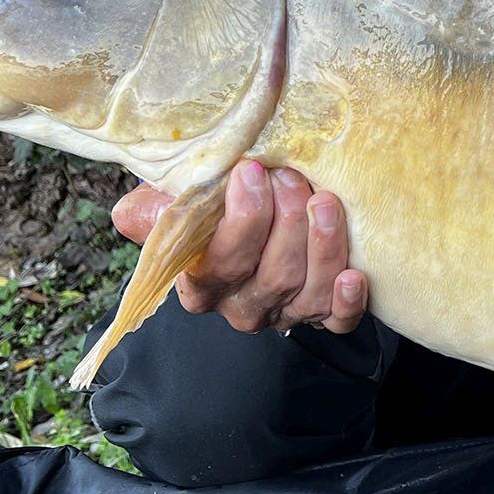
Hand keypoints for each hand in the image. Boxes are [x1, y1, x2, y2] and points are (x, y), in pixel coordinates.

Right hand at [110, 160, 368, 333]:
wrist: (254, 217)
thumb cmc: (214, 207)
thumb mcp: (175, 204)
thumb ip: (155, 208)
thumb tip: (138, 213)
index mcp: (202, 285)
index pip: (223, 262)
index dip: (243, 219)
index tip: (252, 172)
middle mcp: (243, 307)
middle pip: (274, 275)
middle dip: (288, 221)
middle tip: (290, 177)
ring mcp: (286, 313)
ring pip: (308, 292)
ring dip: (323, 244)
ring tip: (325, 201)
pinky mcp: (324, 316)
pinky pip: (338, 321)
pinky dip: (348, 301)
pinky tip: (355, 275)